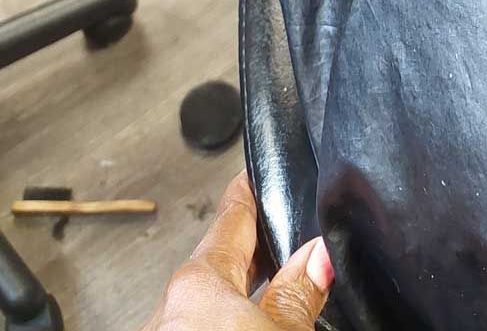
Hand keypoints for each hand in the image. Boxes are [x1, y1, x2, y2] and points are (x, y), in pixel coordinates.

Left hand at [136, 171, 333, 330]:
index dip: (252, 191)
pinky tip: (245, 324)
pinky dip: (220, 318)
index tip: (257, 172)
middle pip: (219, 260)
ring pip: (204, 299)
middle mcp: (167, 308)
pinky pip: (194, 321)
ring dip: (238, 293)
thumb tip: (318, 255)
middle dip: (254, 252)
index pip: (232, 217)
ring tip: (272, 294)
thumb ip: (298, 293)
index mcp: (196, 284)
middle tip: (284, 237)